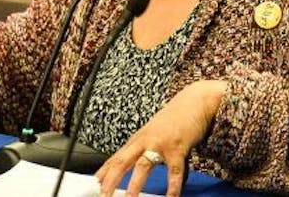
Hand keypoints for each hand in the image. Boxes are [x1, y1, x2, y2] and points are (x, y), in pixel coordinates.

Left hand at [96, 79, 227, 196]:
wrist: (195, 101)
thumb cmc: (174, 119)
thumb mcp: (154, 133)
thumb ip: (146, 151)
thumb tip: (138, 171)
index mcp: (138, 139)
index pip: (115, 159)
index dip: (103, 173)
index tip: (93, 186)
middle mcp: (145, 141)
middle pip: (122, 162)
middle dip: (111, 181)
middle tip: (103, 195)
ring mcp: (161, 144)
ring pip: (143, 166)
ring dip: (134, 185)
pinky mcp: (178, 147)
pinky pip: (174, 170)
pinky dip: (172, 186)